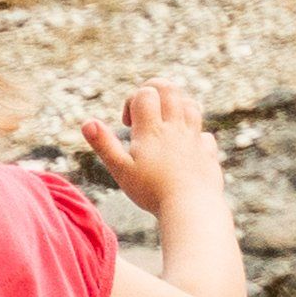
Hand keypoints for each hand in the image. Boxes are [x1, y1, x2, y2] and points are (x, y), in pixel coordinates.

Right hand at [81, 80, 218, 227]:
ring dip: (175, 107)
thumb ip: (104, 144)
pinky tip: (184, 149)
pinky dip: (194, 134)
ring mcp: (195, 139)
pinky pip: (204, 134)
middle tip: (144, 112)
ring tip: (162, 127)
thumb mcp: (120, 169)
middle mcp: (176, 128)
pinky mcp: (208, 153)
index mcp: (152, 129)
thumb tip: (87, 122)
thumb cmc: (151, 190)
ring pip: (191, 105)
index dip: (133, 100)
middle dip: (155, 90)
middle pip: (170, 89)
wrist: (191, 207)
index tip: (128, 124)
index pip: (145, 93)